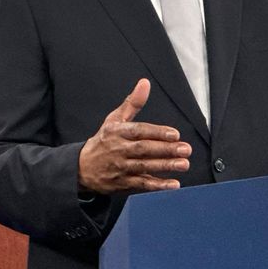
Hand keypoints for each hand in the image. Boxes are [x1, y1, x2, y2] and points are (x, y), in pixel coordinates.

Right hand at [77, 79, 190, 194]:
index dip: (157, 133)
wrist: (82, 168)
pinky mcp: (123, 183)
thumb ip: (132, 103)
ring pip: (145, 166)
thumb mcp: (114, 119)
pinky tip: (173, 184)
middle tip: (185, 149)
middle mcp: (119, 150)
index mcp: (117, 132)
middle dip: (166, 150)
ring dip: (165, 166)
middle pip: (144, 149)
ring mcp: (121, 167)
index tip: (175, 134)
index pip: (138, 131)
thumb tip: (145, 84)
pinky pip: (142, 184)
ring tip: (183, 164)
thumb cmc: (103, 141)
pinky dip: (158, 185)